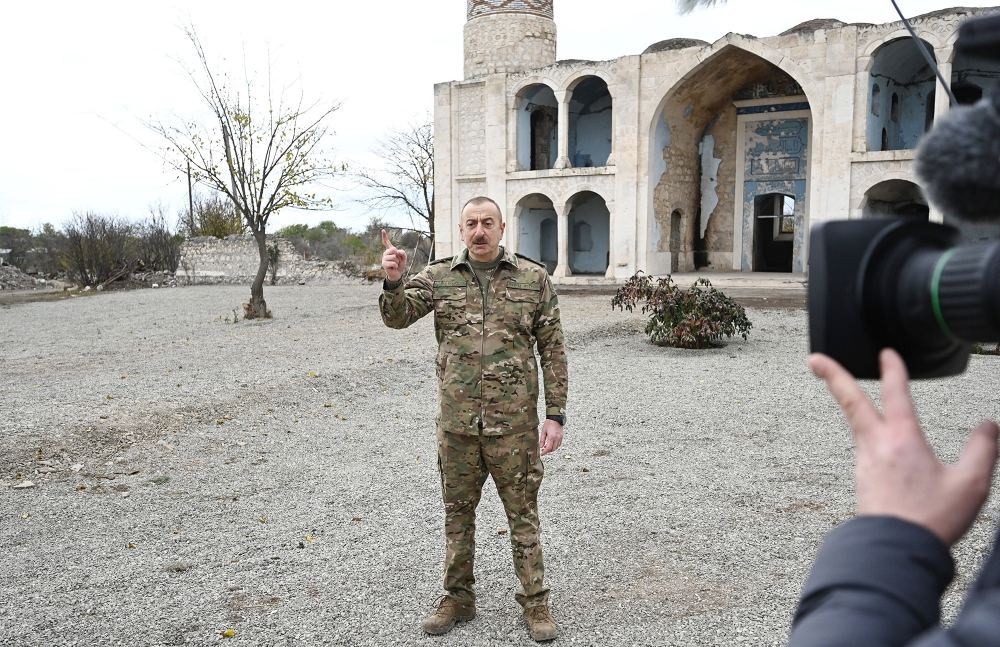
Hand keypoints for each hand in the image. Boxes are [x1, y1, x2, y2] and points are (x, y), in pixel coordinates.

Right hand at [381, 229, 407, 281]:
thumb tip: (397, 252)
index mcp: (390, 250)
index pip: (386, 242)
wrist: (397, 274)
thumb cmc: (400, 265)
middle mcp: (385, 253)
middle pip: (393, 249)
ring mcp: (384, 259)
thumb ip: (403, 253)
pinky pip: (393, 263)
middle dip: (398, 255)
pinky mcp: (384, 264)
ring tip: (395, 264)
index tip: (382, 230)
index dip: (384, 236)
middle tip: (397, 260)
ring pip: (394, 257)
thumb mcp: (404, 257)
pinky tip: (393, 268)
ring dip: (397, 262)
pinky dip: (396, 266)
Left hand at [539, 419, 563, 455]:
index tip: (542, 454)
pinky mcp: (562, 436)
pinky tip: (551, 444)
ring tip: (547, 447)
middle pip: (553, 449)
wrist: (555, 418)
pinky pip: (559, 444)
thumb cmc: (548, 424)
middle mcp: (557, 438)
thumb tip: (541, 447)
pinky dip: (555, 446)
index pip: (548, 448)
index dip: (545, 452)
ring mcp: (560, 438)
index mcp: (551, 437)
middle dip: (548, 451)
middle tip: (543, 450)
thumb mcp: (543, 431)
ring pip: (556, 447)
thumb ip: (542, 440)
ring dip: (552, 449)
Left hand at [809, 348, 998, 545]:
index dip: (893, 370)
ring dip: (852, 403)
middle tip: (815, 359)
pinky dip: (865, 431)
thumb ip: (982, 450)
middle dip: (833, 376)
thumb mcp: (970, 483)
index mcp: (902, 440)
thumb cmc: (930, 520)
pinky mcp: (863, 479)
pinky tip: (874, 438)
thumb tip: (990, 425)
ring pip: (855, 423)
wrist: (895, 551)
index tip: (887, 353)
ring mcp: (864, 462)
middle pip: (851, 401)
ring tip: (845, 388)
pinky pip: (863, 446)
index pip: (895, 394)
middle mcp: (876, 446)